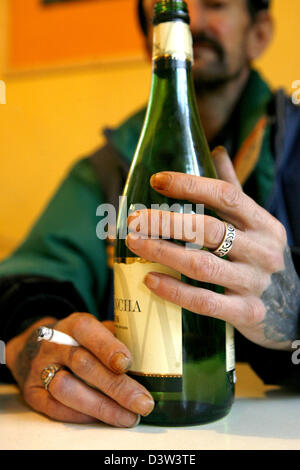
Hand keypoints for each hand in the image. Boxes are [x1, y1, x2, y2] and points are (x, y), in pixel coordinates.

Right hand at [6, 314, 153, 424]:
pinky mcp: (33, 393)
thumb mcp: (94, 331)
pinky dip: (82, 416)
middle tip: (143, 402)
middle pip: (83, 364)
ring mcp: (40, 369)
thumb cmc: (77, 342)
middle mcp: (54, 345)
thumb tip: (151, 353)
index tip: (127, 363)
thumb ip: (116, 338)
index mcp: (73, 325)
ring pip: (67, 389)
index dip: (107, 347)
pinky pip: (56, 408)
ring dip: (101, 407)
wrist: (32, 350)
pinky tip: (105, 419)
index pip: (88, 331)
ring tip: (128, 417)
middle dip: (116, 386)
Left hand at [126, 147, 299, 350]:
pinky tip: (150, 280)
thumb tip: (216, 151)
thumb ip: (233, 191)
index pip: (226, 195)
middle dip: (166, 222)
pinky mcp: (246, 312)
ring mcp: (255, 283)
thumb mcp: (255, 223)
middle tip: (134, 219)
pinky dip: (174, 291)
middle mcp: (263, 251)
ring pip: (201, 265)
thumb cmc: (260, 256)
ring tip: (134, 243)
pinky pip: (203, 301)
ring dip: (162, 253)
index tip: (157, 180)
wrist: (290, 305)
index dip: (190, 185)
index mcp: (264, 224)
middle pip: (209, 230)